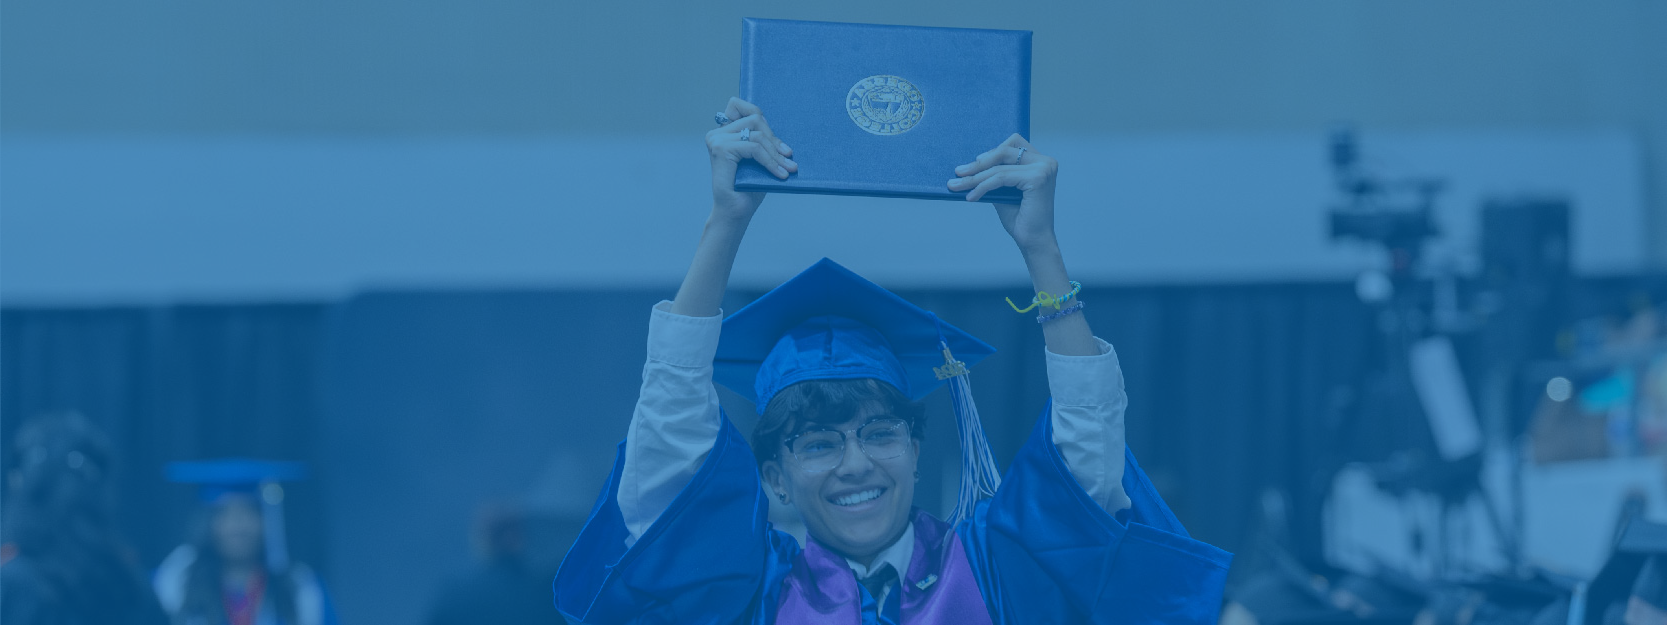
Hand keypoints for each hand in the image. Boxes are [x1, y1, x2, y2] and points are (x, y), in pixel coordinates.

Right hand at [706, 97, 796, 221]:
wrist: (736, 212)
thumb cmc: (748, 187)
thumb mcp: (759, 158)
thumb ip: (761, 139)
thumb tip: (779, 126)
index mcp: (724, 132)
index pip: (739, 105)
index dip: (761, 116)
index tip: (777, 143)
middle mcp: (717, 133)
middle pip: (754, 119)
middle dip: (774, 139)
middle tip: (788, 159)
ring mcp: (716, 140)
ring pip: (757, 134)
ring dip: (775, 153)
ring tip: (787, 168)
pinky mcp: (721, 149)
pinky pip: (754, 147)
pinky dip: (770, 161)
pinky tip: (780, 174)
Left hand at [947, 134, 1059, 254]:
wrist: (1033, 241)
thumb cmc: (1021, 218)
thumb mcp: (1005, 190)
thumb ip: (996, 175)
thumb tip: (971, 165)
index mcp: (1041, 162)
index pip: (1012, 144)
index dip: (991, 152)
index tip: (972, 166)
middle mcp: (1046, 162)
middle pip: (1004, 151)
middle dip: (978, 163)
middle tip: (958, 173)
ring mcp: (1043, 169)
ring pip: (999, 166)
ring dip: (975, 177)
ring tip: (957, 186)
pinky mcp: (1037, 178)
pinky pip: (1001, 177)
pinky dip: (983, 186)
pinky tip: (972, 196)